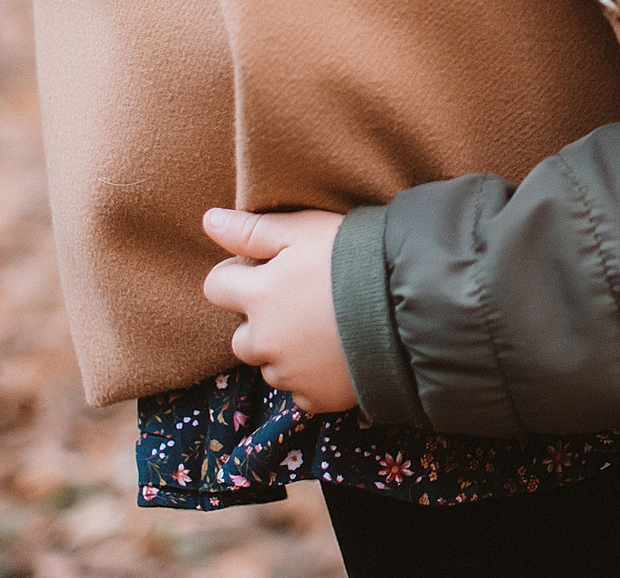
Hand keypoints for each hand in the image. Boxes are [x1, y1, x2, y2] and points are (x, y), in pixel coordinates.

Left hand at [201, 208, 356, 413]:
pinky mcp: (316, 398)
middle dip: (262, 321)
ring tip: (327, 328)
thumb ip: (251, 229)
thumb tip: (208, 221)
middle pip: (241, 335)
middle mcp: (264, 340)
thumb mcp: (304, 230)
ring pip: (271, 365)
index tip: (270, 269)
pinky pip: (300, 391)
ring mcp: (289, 374)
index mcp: (257, 296)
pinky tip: (339, 354)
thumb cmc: (357, 257)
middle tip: (303, 302)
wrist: (412, 304)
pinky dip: (313, 377)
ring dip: (286, 350)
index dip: (238, 275)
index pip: (216, 287)